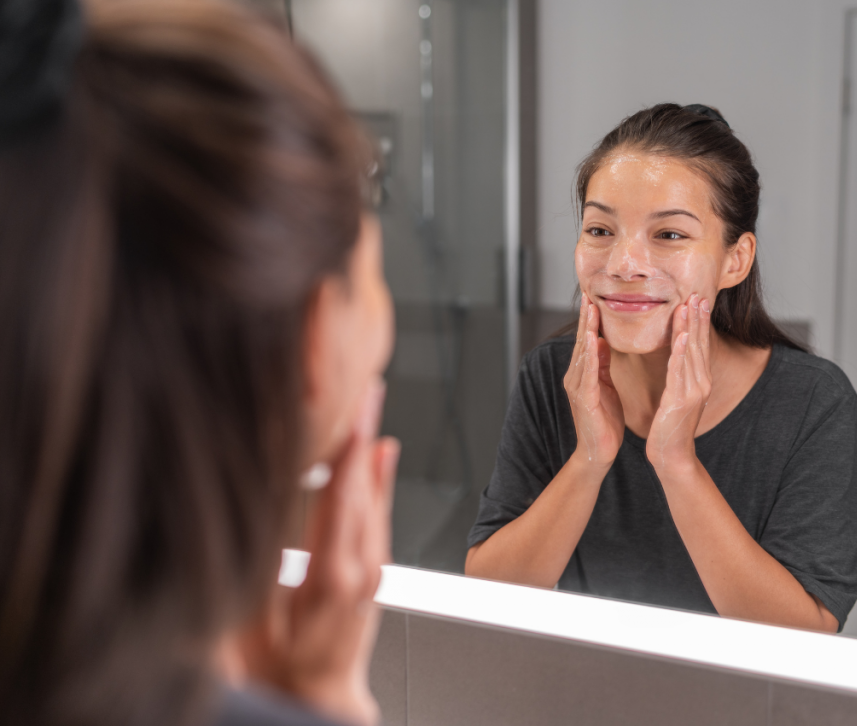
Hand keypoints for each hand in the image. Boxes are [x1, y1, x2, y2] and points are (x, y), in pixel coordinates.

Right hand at [238, 378, 398, 725]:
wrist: (320, 697)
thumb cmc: (283, 667)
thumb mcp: (253, 620)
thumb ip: (264, 563)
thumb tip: (260, 509)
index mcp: (332, 577)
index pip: (342, 500)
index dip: (347, 452)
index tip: (352, 410)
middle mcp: (363, 567)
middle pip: (365, 486)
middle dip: (365, 431)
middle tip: (368, 384)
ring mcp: (374, 566)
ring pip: (376, 494)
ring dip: (373, 445)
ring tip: (373, 403)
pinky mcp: (375, 567)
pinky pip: (379, 511)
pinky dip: (379, 476)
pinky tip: (381, 451)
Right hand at [562, 294, 623, 469]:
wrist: (599, 453)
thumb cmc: (605, 422)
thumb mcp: (605, 387)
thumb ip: (602, 365)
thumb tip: (601, 341)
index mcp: (583, 374)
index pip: (587, 341)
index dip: (591, 320)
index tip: (596, 299)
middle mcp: (575, 377)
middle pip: (581, 342)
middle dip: (586, 318)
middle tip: (590, 294)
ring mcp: (577, 387)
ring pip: (582, 353)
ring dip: (586, 329)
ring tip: (591, 309)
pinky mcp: (584, 398)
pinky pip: (586, 371)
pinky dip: (588, 353)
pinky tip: (591, 338)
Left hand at [646, 294, 711, 474]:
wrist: (672, 455)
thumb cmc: (671, 426)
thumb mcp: (678, 395)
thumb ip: (679, 376)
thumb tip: (679, 357)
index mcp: (698, 380)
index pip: (699, 345)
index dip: (700, 322)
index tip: (698, 299)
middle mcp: (700, 383)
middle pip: (698, 345)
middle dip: (698, 318)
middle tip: (698, 294)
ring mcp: (692, 391)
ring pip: (690, 354)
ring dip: (689, 328)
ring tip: (688, 306)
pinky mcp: (680, 400)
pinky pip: (679, 372)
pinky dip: (680, 353)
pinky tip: (680, 337)